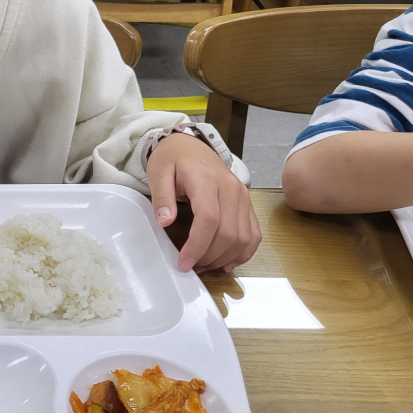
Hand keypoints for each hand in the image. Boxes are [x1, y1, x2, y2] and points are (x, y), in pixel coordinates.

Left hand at [146, 132, 260, 272]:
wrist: (190, 145)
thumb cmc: (173, 160)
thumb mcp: (158, 173)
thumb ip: (161, 198)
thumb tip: (165, 222)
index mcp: (206, 179)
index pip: (209, 219)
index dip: (197, 246)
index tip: (183, 263)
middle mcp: (231, 188)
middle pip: (229, 232)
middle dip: (210, 256)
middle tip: (190, 267)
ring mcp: (243, 196)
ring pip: (244, 237)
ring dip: (225, 258)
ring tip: (203, 266)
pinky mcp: (247, 204)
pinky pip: (254, 234)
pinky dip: (243, 252)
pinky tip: (226, 262)